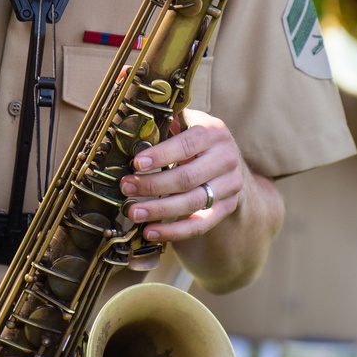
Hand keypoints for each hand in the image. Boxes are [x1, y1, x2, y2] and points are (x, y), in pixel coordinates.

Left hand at [119, 109, 244, 243]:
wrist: (227, 160)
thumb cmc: (195, 140)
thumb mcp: (186, 125)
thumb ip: (166, 124)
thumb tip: (131, 129)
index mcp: (214, 131)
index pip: (187, 144)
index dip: (161, 155)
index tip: (136, 163)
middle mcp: (227, 157)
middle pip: (188, 177)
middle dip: (153, 185)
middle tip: (126, 188)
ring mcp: (230, 184)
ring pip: (193, 202)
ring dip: (159, 210)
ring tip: (133, 213)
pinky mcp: (228, 207)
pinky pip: (200, 224)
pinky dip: (174, 231)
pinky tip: (150, 232)